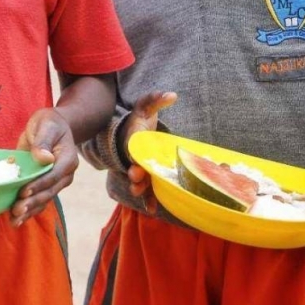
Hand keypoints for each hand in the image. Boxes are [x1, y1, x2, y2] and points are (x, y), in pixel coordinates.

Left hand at [12, 108, 77, 226]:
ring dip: (29, 211)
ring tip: (14, 220)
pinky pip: (38, 200)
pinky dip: (28, 211)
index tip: (24, 191)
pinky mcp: (45, 186)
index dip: (39, 184)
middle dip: (32, 202)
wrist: (52, 126)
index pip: (54, 175)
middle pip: (49, 192)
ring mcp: (56, 182)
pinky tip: (14, 219)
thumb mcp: (46, 125)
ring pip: (44, 200)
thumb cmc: (49, 123)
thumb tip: (43, 157)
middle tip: (16, 210)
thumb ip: (43, 140)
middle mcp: (65, 175)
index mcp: (68, 159)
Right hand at [121, 92, 176, 213]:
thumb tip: (172, 95)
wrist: (133, 131)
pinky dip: (148, 200)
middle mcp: (133, 157)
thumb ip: (155, 99)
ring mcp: (138, 169)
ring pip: (139, 182)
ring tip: (144, 197)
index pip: (132, 149)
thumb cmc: (140, 119)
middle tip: (137, 178)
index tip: (137, 163)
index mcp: (132, 140)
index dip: (134, 157)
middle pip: (133, 168)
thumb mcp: (145, 107)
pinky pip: (146, 190)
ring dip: (141, 190)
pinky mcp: (146, 176)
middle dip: (135, 175)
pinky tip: (153, 210)